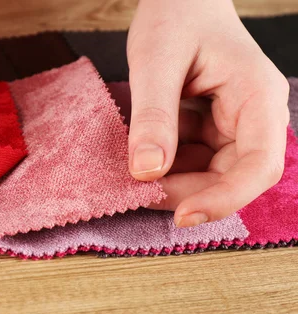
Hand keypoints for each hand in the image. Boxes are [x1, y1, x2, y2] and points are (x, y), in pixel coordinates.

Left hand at [127, 0, 289, 226]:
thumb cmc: (175, 14)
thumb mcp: (156, 61)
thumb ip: (154, 115)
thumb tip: (147, 172)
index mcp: (258, 97)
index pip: (259, 165)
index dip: (224, 198)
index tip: (182, 216)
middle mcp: (254, 117)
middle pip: (232, 177)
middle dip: (187, 193)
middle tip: (139, 195)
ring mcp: (232, 124)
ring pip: (209, 174)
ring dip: (173, 183)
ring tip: (132, 178)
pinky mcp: (210, 128)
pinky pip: (192, 160)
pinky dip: (166, 166)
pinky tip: (140, 160)